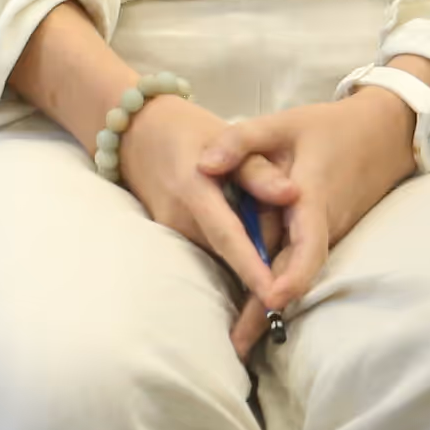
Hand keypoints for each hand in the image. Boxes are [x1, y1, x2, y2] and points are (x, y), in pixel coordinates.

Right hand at [109, 93, 283, 350]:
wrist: (134, 133)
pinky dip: (230, 248)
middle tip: (294, 275)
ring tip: (273, 246)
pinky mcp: (170, 237)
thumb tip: (293, 195)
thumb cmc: (188, 132)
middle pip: (228, 254)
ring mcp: (170, 231)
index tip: (274, 297)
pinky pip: (208, 248)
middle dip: (260, 268)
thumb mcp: (225, 137)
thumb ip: (257, 171)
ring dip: (246, 256)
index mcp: (195, 188)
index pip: (228, 237)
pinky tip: (245, 236)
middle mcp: (178, 217)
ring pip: (220, 254)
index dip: (251, 269)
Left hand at [198, 91, 426, 348]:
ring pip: (295, 273)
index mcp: (313, 199)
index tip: (274, 300)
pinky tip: (254, 312)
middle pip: (294, 275)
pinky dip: (279, 286)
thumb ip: (240, 141)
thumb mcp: (281, 123)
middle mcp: (324, 226)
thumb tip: (202, 164)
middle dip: (267, 312)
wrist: (383, 134)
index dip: (294, 275)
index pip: (307, 245)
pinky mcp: (324, 236)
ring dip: (268, 306)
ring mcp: (327, 235)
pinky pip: (299, 264)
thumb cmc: (327, 127)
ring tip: (237, 342)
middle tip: (235, 348)